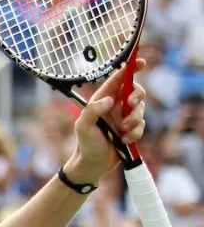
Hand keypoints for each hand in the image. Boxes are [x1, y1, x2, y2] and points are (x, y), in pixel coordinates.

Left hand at [67, 59, 146, 182]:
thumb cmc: (85, 144)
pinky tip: (124, 140)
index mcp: (102, 100)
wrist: (93, 164)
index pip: (118, 79)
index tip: (140, 62)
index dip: (130, 69)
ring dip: (134, 120)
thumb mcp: (83, 126)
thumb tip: (109, 101)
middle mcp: (114, 106)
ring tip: (122, 131)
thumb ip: (93, 111)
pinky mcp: (131, 129)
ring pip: (140, 109)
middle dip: (137, 96)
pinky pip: (142, 126)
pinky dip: (135, 133)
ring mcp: (124, 117)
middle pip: (135, 91)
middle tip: (130, 104)